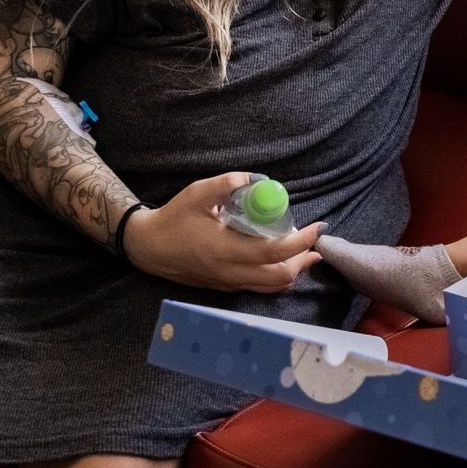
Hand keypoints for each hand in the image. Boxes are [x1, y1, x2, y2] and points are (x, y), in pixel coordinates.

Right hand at [124, 172, 322, 292]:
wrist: (147, 247)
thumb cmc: (173, 218)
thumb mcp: (197, 194)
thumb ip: (227, 184)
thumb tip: (258, 179)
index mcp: (223, 249)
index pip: (273, 252)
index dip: (301, 241)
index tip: (319, 227)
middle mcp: (228, 272)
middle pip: (279, 276)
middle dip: (303, 258)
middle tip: (313, 239)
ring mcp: (227, 283)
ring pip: (272, 286)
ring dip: (294, 269)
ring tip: (305, 250)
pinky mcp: (225, 287)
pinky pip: (260, 288)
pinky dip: (278, 277)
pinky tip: (284, 261)